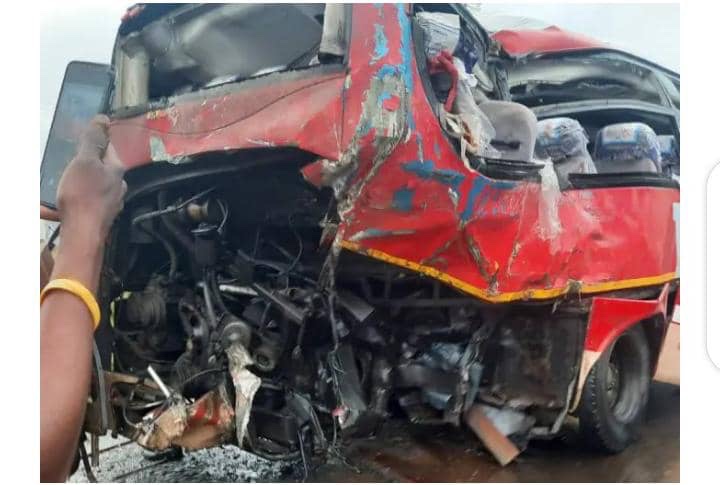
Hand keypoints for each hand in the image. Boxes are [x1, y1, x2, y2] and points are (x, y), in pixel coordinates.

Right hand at [56, 115, 126, 240]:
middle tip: (65, 165)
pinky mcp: (99, 216)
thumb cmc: (84, 196)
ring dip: (74, 183)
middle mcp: (118, 186)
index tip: (78, 141)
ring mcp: (110, 203)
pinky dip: (70, 201)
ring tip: (60, 186)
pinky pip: (83, 203)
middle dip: (81, 164)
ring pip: (91, 185)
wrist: (82, 235)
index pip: (108, 147)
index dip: (93, 141)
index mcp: (117, 170)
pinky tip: (55, 205)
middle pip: (99, 167)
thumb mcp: (85, 161)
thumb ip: (93, 141)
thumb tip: (103, 118)